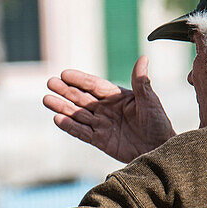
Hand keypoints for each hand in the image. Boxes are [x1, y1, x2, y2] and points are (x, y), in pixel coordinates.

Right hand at [43, 56, 174, 162]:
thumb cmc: (158, 123)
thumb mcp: (150, 101)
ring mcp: (102, 125)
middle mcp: (106, 109)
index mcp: (117, 97)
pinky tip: (57, 119)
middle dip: (66, 91)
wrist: (159, 150)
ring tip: (47, 100)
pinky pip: (82, 132)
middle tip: (50, 83)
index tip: (65, 73)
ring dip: (62, 107)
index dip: (80, 80)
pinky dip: (69, 126)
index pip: (94, 85)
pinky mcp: (100, 140)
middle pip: (82, 98)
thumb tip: (143, 58)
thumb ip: (142, 82)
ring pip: (78, 114)